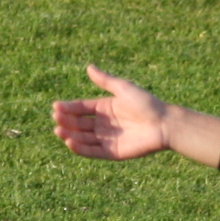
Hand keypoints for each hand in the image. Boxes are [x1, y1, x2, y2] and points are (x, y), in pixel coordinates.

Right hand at [51, 64, 172, 159]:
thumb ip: (105, 80)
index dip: (69, 108)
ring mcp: (108, 139)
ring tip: (58, 131)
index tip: (56, 107)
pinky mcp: (112, 153)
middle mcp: (105, 124)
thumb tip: (89, 67)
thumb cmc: (146, 104)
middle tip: (56, 119)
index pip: (82, 108)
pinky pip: (92, 151)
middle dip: (66, 122)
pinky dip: (80, 148)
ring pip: (83, 138)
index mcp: (106, 108)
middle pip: (80, 124)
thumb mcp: (123, 89)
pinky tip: (70, 142)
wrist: (164, 124)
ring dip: (69, 135)